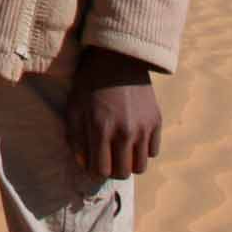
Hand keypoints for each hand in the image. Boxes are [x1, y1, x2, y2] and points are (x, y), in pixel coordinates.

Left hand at [66, 47, 162, 180]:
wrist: (118, 58)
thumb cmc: (90, 82)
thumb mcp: (74, 107)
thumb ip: (76, 138)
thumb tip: (84, 164)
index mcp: (101, 129)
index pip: (101, 170)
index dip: (95, 169)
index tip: (93, 160)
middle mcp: (125, 132)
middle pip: (122, 173)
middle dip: (112, 169)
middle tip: (107, 157)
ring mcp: (144, 128)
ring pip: (140, 167)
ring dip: (129, 163)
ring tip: (120, 149)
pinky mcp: (156, 121)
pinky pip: (153, 151)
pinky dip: (143, 150)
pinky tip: (133, 137)